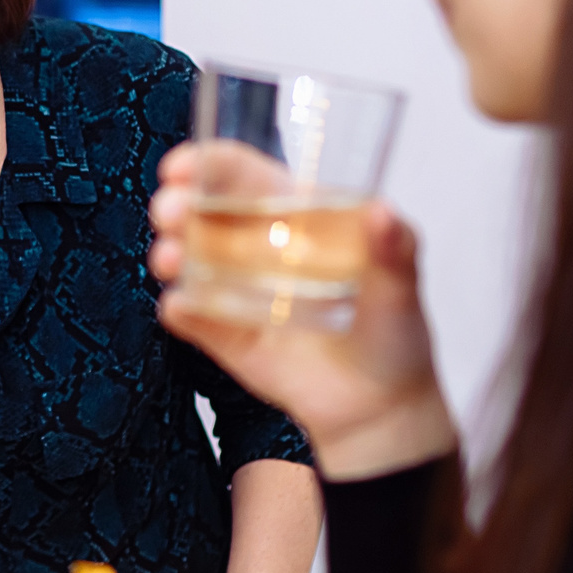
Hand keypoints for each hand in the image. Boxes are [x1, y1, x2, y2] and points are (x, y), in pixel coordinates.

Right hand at [149, 143, 455, 478]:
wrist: (381, 408)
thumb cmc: (394, 334)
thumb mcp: (402, 285)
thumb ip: (395, 249)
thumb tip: (381, 212)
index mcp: (292, 217)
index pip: (241, 175)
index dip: (207, 163)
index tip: (182, 167)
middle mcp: (254, 248)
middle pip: (201, 211)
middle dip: (176, 204)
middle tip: (171, 211)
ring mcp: (235, 291)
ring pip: (187, 260)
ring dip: (170, 252)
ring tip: (170, 259)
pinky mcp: (225, 336)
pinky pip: (191, 317)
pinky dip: (180, 308)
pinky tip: (181, 306)